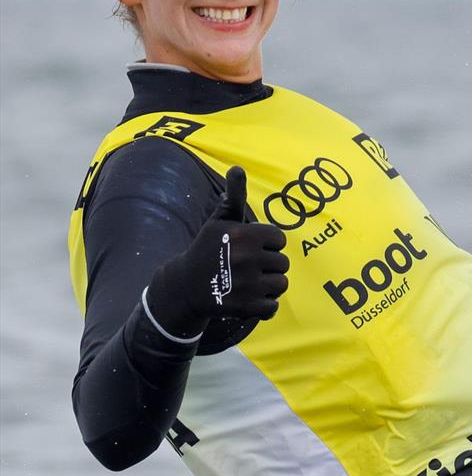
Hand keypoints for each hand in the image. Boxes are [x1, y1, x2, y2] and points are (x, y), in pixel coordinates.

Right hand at [147, 166, 289, 336]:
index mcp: (243, 235)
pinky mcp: (247, 307)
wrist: (186, 286)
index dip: (267, 244)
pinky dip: (264, 305)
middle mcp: (247, 258)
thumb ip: (234, 197)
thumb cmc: (208, 249)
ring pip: (281, 284)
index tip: (252, 248)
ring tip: (251, 282)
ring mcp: (248, 285)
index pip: (279, 239)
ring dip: (269, 285)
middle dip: (269, 265)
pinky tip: (249, 298)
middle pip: (283, 263)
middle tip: (249, 268)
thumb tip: (238, 168)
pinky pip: (273, 306)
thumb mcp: (219, 222)